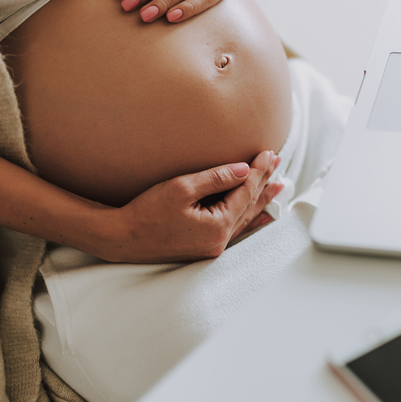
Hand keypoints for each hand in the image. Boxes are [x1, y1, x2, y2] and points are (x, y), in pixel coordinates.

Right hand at [101, 150, 282, 263]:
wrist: (121, 238)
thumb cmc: (145, 212)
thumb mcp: (181, 188)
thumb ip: (216, 178)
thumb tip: (245, 170)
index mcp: (217, 225)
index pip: (246, 191)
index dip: (258, 170)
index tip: (269, 152)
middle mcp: (220, 240)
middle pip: (249, 204)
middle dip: (265, 182)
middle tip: (279, 164)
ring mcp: (213, 247)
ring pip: (245, 218)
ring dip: (261, 199)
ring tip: (278, 186)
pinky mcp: (204, 248)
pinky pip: (235, 230)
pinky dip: (249, 218)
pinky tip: (260, 217)